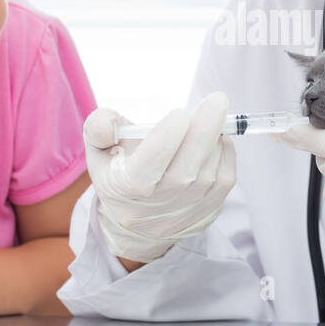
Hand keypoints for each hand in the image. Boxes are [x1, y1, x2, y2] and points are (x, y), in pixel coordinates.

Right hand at [83, 92, 236, 262]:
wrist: (140, 225)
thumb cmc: (120, 173)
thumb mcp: (99, 150)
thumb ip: (99, 128)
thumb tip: (106, 122)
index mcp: (125, 186)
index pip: (148, 166)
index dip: (165, 140)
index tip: (179, 114)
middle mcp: (158, 203)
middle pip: (187, 170)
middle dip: (204, 132)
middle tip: (217, 100)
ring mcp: (188, 208)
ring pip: (210, 170)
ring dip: (214, 138)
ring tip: (208, 117)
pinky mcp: (211, 207)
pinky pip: (226, 174)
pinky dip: (224, 151)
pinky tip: (213, 139)